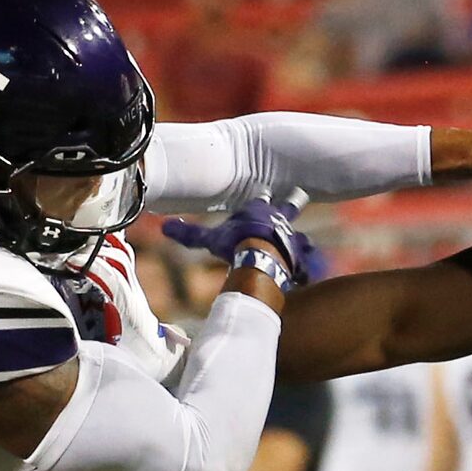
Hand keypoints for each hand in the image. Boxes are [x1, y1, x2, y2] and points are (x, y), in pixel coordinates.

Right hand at [159, 199, 322, 286]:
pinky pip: (306, 264)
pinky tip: (306, 274)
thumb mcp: (209, 239)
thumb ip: (189, 235)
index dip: (261, 199)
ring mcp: (292, 237)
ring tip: (304, 247)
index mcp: (258, 211)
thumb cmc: (235, 244)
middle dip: (292, 203)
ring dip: (300, 242)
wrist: (260, 260)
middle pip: (290, 206)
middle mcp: (279, 220)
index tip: (264, 196)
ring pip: (300, 236)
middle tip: (298, 196)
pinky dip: (305, 269)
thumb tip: (165, 228)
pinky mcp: (300, 257)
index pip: (261, 199)